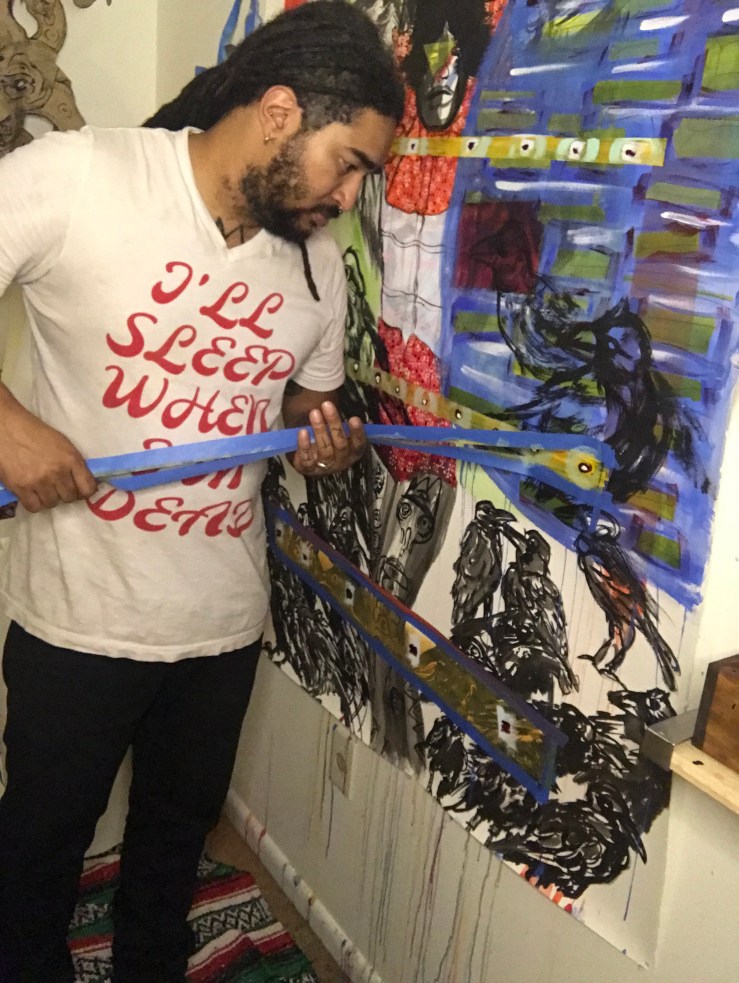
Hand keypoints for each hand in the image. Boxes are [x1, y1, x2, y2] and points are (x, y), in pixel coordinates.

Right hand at [0, 389, 96, 511]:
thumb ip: (74, 464)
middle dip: (64, 493)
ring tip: (42, 488)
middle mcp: (58, 472)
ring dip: (48, 498)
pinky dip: (34, 503)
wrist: (7, 428)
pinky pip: (34, 507)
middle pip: (69, 498)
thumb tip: (82, 484)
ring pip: (52, 503)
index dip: (84, 492)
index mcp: (71, 459)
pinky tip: (31, 494)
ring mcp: (39, 481)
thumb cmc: (36, 433)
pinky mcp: (21, 487)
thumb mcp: (63, 444)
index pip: (88, 488)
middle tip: (55, 486)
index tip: (78, 491)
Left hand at [292, 401, 367, 477]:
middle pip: (340, 444)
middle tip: (327, 404)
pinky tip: (302, 432)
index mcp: (353, 452)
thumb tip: (351, 405)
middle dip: (334, 424)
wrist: (311, 460)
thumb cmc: (329, 441)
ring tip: (314, 413)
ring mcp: (326, 467)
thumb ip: (343, 424)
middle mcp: (342, 461)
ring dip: (319, 430)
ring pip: (325, 450)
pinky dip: (304, 445)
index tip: (354, 418)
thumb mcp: (338, 432)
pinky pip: (307, 459)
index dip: (357, 432)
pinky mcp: (309, 469)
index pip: (359, 443)